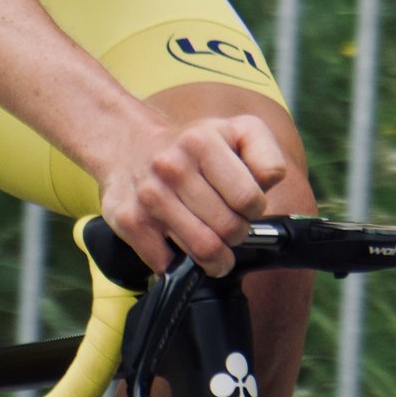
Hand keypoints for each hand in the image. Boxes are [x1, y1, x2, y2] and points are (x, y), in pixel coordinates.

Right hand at [95, 113, 291, 276]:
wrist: (129, 145)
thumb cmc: (194, 146)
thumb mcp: (238, 132)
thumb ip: (266, 157)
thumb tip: (266, 187)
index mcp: (202, 142)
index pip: (249, 199)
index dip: (255, 209)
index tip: (246, 205)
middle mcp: (172, 166)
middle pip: (229, 229)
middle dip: (237, 234)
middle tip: (230, 226)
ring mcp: (149, 195)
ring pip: (203, 250)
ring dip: (215, 257)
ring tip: (214, 245)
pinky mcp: (129, 220)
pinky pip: (168, 264)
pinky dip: (180, 264)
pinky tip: (181, 247)